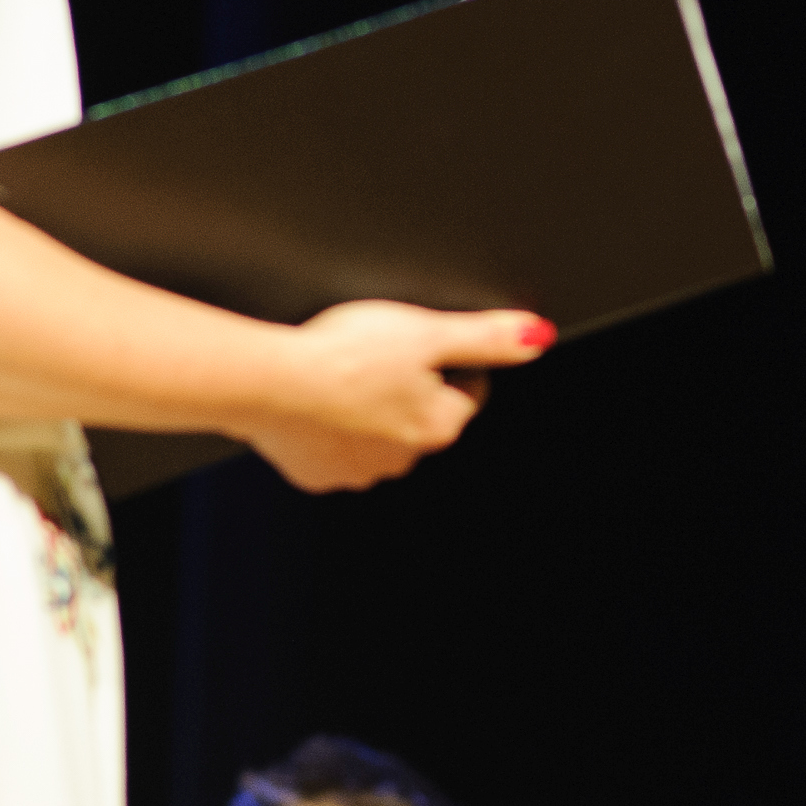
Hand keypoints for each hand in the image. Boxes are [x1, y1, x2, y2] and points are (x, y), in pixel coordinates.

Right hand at [242, 301, 554, 492]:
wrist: (267, 383)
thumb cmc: (343, 357)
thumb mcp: (426, 331)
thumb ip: (487, 337)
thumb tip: (538, 338)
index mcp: (437, 426)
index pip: (469, 390)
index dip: (452, 359)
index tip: (428, 342)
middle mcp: (402, 459)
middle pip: (424, 415)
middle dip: (410, 386)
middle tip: (381, 353)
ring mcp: (357, 471)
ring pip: (379, 434)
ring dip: (370, 408)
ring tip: (345, 374)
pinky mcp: (315, 474)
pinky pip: (334, 447)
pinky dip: (330, 425)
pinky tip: (316, 399)